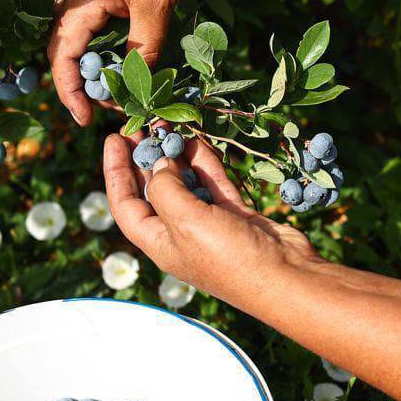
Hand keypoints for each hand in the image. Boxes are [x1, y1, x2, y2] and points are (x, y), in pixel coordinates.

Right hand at [48, 0, 216, 125]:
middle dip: (80, 81)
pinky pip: (88, 18)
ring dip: (89, 61)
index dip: (70, 91)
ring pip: (75, 32)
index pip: (62, 56)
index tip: (86, 119)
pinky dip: (99, 42)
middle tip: (106, 106)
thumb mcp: (156, 8)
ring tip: (112, 85)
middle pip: (63, 46)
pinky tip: (118, 54)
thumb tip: (137, 87)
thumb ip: (143, 50)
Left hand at [102, 131, 321, 304]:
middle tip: (143, 123)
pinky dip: (206, 163)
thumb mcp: (186, 222)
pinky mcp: (234, 216)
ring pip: (186, 183)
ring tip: (171, 124)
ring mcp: (209, 225)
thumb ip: (166, 189)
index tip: (114, 138)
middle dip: (146, 157)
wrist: (286, 277)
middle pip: (153, 190)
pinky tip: (199, 140)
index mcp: (159, 244)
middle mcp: (180, 235)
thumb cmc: (230, 257)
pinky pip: (214, 184)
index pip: (124, 205)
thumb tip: (159, 163)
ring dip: (178, 155)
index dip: (115, 172)